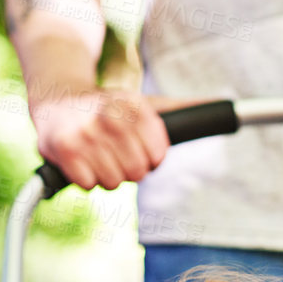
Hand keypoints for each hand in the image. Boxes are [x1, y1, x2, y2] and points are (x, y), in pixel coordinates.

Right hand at [29, 88, 170, 191]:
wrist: (57, 97)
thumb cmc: (108, 107)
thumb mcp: (144, 102)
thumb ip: (182, 110)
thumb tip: (225, 107)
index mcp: (134, 104)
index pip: (157, 154)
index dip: (151, 159)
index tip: (140, 150)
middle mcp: (109, 116)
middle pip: (137, 172)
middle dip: (128, 169)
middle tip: (116, 154)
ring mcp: (85, 132)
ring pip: (113, 181)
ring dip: (106, 174)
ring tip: (97, 155)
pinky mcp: (64, 149)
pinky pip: (88, 184)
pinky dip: (85, 178)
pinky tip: (81, 160)